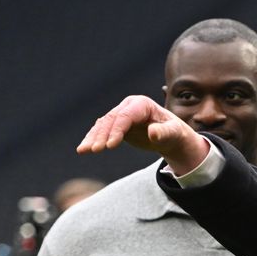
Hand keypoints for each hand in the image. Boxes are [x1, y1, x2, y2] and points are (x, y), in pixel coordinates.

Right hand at [76, 96, 208, 173]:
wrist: (171, 137)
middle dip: (102, 135)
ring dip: (92, 138)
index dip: (116, 130)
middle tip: (95, 150)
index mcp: (142, 104)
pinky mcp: (116, 125)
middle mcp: (128, 106)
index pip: (125, 116)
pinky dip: (92, 139)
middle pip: (111, 120)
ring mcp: (121, 114)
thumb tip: (153, 132)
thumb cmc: (174, 134)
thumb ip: (164, 133)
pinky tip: (83, 149)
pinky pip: (101, 131)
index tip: (109, 146)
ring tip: (83, 151)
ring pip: (103, 125)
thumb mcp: (173, 134)